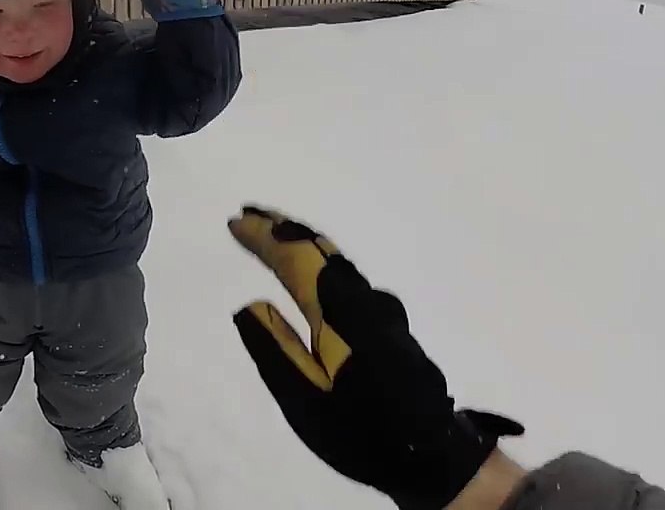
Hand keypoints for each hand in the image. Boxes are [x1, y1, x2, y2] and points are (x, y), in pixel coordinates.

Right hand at [228, 205, 523, 509]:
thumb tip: (250, 303)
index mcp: (336, 312)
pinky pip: (345, 274)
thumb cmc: (360, 427)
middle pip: (318, 249)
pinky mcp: (387, 322)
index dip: (263, 239)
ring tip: (272, 231)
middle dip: (281, 228)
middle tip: (249, 214)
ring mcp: (380, 308)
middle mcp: (362, 299)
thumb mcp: (305, 398)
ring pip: (334, 259)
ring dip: (300, 241)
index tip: (235, 223)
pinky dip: (319, 258)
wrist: (429, 451)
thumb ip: (276, 348)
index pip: (294, 259)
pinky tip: (311, 266)